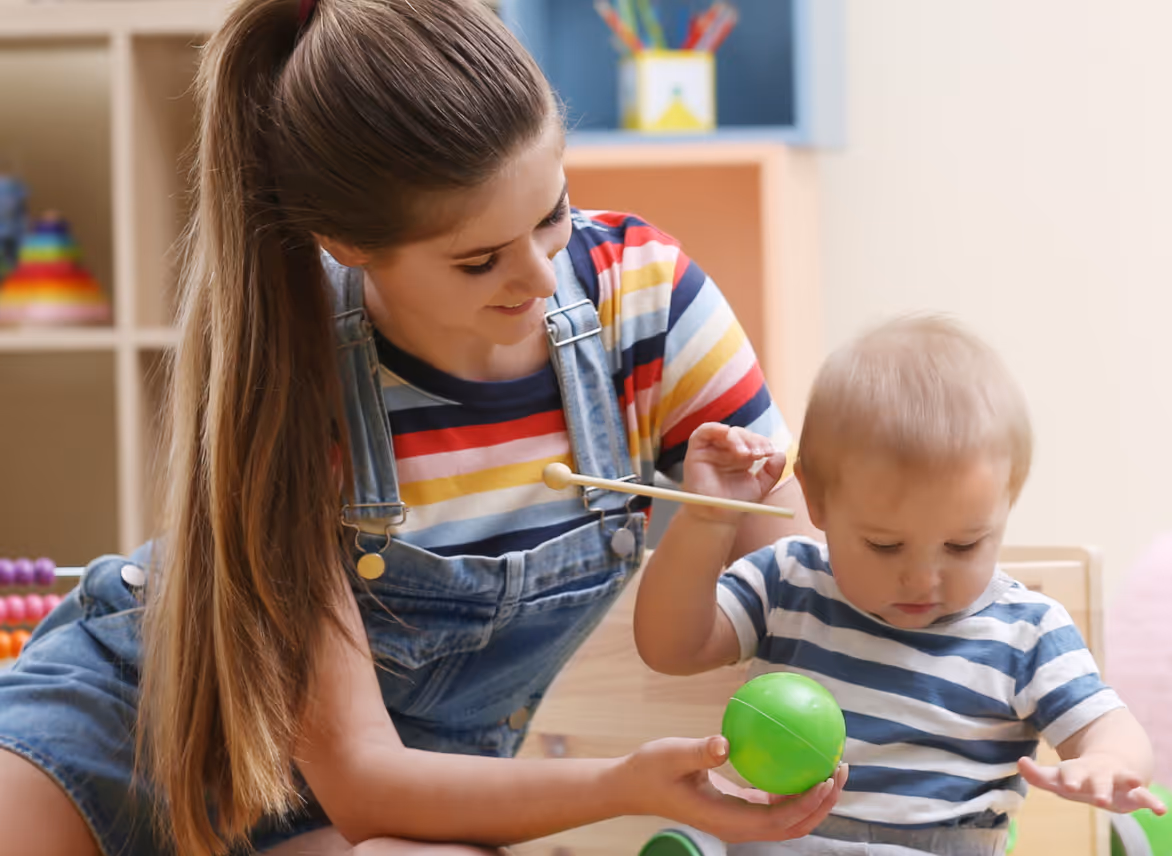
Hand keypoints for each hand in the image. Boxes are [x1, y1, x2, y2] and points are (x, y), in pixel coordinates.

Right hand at [617, 735, 846, 842]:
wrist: (634, 786)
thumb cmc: (651, 769)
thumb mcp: (671, 754)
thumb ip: (699, 751)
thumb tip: (725, 743)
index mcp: (727, 821)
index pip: (778, 819)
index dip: (807, 803)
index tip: (825, 778)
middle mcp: (740, 826)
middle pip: (794, 825)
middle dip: (824, 802)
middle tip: (840, 767)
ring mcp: (741, 820)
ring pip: (789, 817)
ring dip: (815, 796)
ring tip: (833, 762)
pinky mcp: (741, 808)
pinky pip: (777, 801)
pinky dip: (795, 786)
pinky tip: (803, 757)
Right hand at [681, 424, 787, 523]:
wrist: (717, 517)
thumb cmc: (736, 503)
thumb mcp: (761, 486)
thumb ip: (772, 472)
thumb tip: (781, 454)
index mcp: (741, 456)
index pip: (753, 441)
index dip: (762, 442)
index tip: (770, 451)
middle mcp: (726, 450)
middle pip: (741, 434)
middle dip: (752, 441)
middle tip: (759, 453)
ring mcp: (712, 449)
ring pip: (726, 431)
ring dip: (738, 437)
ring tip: (746, 453)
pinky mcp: (696, 449)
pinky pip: (704, 431)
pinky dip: (716, 429)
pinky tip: (727, 434)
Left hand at [1018, 754, 1166, 813]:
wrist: (1108, 766)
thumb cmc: (1077, 777)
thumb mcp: (1057, 778)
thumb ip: (1037, 775)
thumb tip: (1020, 762)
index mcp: (1079, 770)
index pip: (1072, 773)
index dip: (1070, 778)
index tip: (1068, 784)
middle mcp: (1099, 773)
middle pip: (1100, 780)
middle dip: (1100, 788)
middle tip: (1100, 800)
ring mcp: (1118, 780)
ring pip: (1126, 780)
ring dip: (1130, 783)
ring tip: (1137, 785)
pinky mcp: (1134, 791)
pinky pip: (1147, 796)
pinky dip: (1154, 802)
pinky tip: (1162, 811)